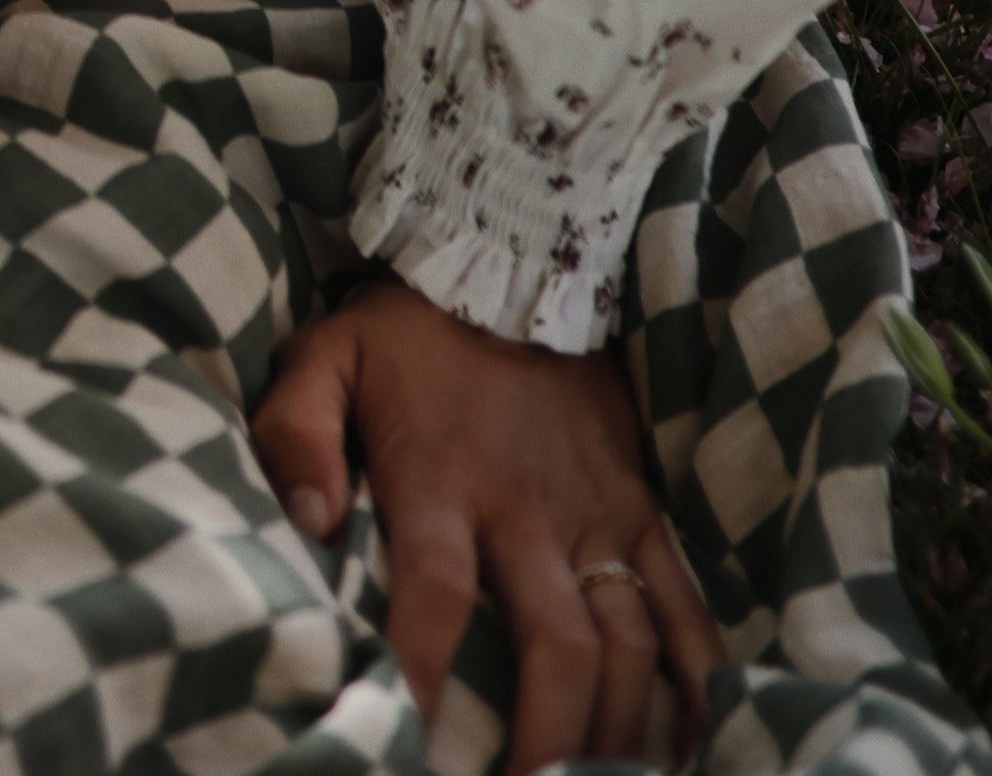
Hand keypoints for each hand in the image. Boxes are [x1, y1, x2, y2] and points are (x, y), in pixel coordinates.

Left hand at [251, 277, 725, 771]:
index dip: (422, 667)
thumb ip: (295, 432)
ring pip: (627, 645)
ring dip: (616, 730)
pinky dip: (696, 682)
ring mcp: (594, 513)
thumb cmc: (404, 331)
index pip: (432, 591)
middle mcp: (525, 509)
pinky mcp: (640, 508)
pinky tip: (690, 744)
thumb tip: (305, 521)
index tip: (410, 734)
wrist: (510, 264)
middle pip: (554, 647)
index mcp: (439, 477)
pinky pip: (683, 607)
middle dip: (544, 739)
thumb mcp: (325, 357)